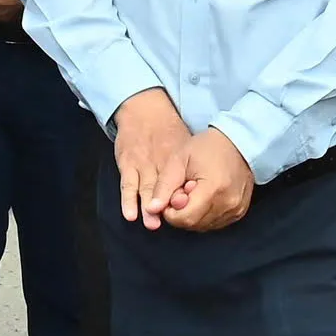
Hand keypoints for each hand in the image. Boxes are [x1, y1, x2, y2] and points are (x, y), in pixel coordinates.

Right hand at [113, 88, 192, 228]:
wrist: (145, 111)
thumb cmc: (168, 131)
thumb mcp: (187, 146)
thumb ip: (195, 169)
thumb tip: (209, 191)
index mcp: (179, 160)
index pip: (184, 183)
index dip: (187, 198)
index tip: (192, 211)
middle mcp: (161, 162)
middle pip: (166, 189)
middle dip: (170, 207)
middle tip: (175, 222)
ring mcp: (142, 164)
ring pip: (146, 190)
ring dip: (149, 209)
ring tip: (152, 224)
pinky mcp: (127, 164)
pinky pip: (127, 185)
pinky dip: (128, 200)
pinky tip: (130, 215)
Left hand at [160, 128, 255, 232]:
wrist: (238, 141)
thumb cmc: (207, 147)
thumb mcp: (179, 160)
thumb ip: (164, 186)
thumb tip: (152, 209)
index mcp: (213, 189)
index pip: (184, 218)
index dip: (171, 211)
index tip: (172, 193)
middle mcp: (228, 203)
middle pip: (193, 224)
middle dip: (182, 212)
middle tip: (184, 189)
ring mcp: (236, 209)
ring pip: (204, 226)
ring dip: (194, 214)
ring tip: (197, 191)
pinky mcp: (239, 212)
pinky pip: (216, 223)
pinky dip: (206, 214)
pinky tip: (206, 197)